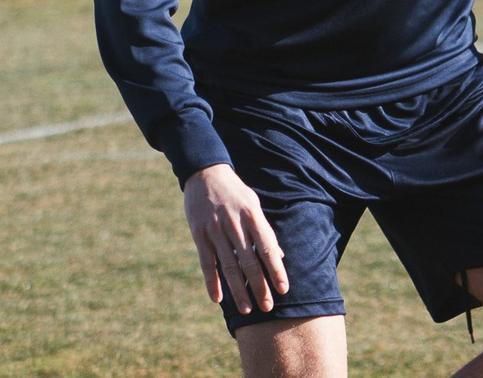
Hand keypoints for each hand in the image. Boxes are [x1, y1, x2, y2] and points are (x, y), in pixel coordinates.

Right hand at [183, 163, 288, 314]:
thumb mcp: (253, 204)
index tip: (283, 288)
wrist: (204, 173)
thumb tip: (280, 255)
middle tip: (268, 307)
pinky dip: (212, 282)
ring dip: (238, 290)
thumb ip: (264, 230)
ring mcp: (215, 229)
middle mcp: (234, 223)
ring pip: (228, 266)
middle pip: (249, 260)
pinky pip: (206, 262)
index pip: (267, 247)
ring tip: (247, 309)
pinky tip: (218, 299)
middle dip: (259, 286)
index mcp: (252, 214)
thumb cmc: (235, 191)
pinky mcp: (199, 234)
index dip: (276, 269)